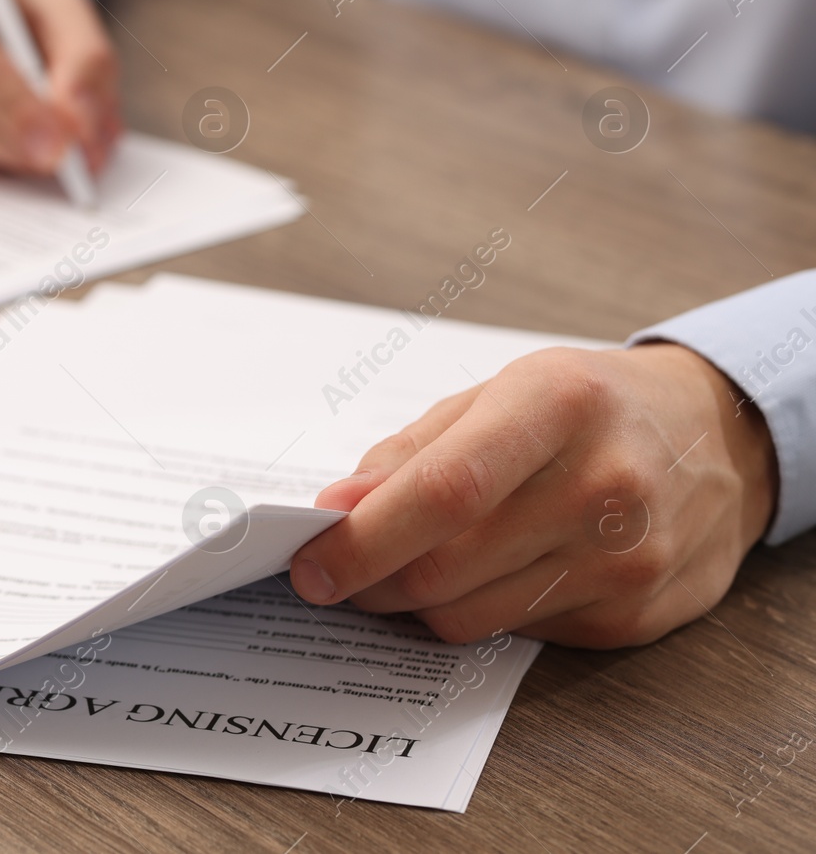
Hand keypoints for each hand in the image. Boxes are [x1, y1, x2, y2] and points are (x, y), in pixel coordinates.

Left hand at [288, 343, 776, 648]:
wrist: (720, 441)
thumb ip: (411, 451)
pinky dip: (481, 612)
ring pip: (469, 617)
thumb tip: (337, 510)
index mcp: (557, 405)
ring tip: (414, 566)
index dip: (364, 539)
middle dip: (371, 579)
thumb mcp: (499, 392)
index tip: (310, 564)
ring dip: (417, 602)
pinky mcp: (633, 615)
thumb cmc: (588, 407)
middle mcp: (602, 485)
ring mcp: (626, 559)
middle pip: (445, 568)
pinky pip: (515, 637)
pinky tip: (497, 572)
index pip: (444, 492)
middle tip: (340, 572)